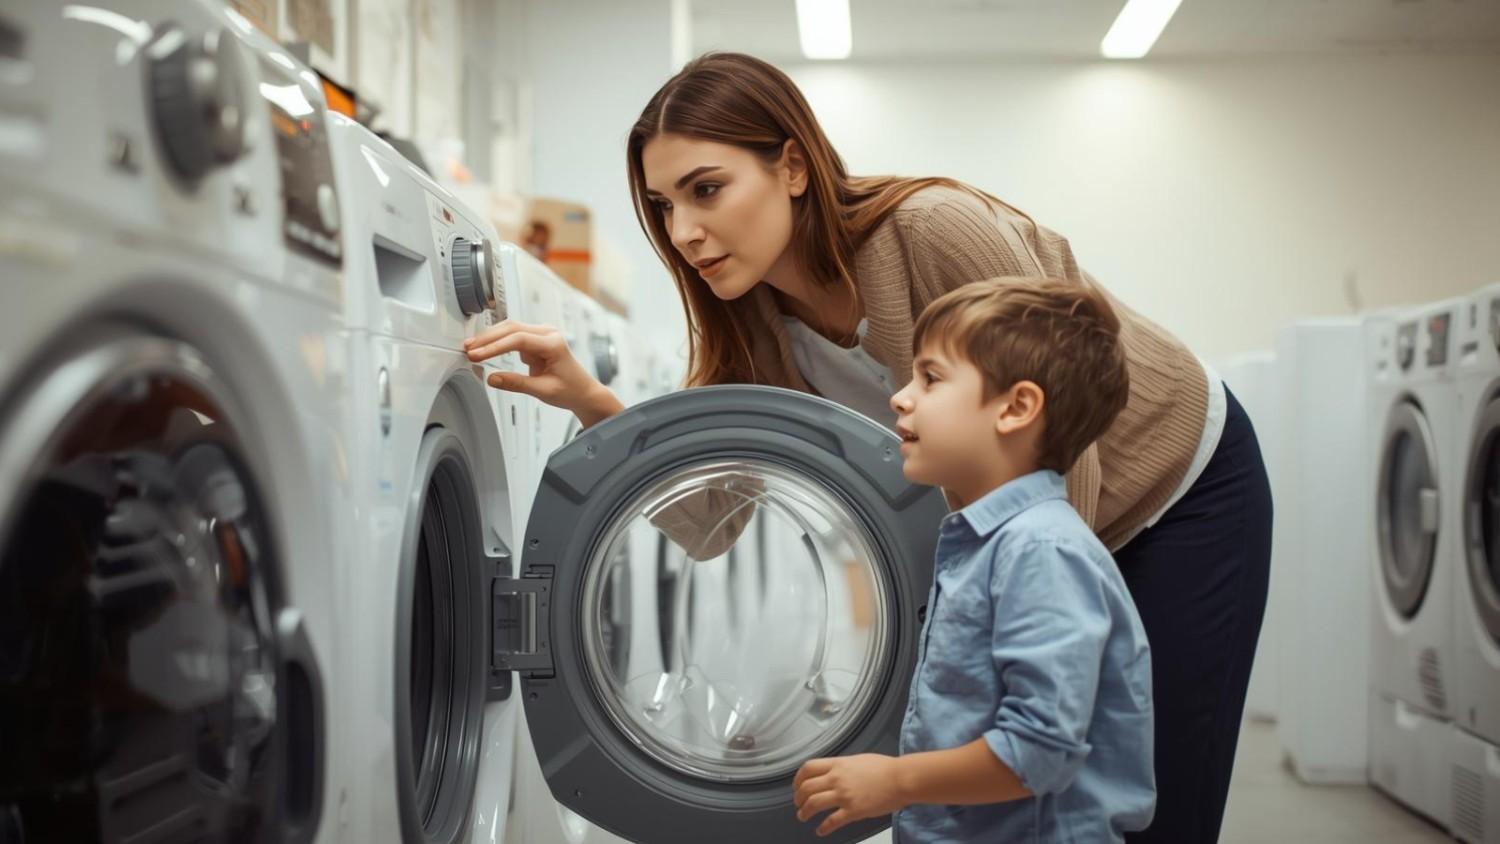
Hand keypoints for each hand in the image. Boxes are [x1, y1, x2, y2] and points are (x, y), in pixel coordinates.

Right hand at [464, 320, 622, 426]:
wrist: (583, 391)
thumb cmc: (570, 390)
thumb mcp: (543, 391)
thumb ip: (516, 384)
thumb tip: (492, 378)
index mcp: (553, 344)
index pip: (518, 339)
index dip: (495, 347)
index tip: (477, 355)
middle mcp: (548, 334)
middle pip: (512, 328)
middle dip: (488, 339)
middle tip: (468, 349)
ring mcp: (542, 334)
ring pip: (510, 329)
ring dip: (490, 337)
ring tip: (471, 347)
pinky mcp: (535, 339)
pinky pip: (512, 335)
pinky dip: (497, 341)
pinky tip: (483, 348)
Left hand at [793, 754, 907, 836]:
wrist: (900, 779)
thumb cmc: (884, 768)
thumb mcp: (858, 760)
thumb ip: (842, 767)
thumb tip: (833, 772)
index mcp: (838, 764)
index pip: (808, 768)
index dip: (798, 779)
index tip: (797, 786)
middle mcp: (837, 779)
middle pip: (806, 788)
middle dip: (798, 798)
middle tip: (798, 804)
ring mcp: (844, 795)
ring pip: (813, 804)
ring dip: (804, 812)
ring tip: (803, 816)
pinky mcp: (853, 811)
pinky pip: (832, 821)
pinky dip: (823, 827)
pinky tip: (821, 830)